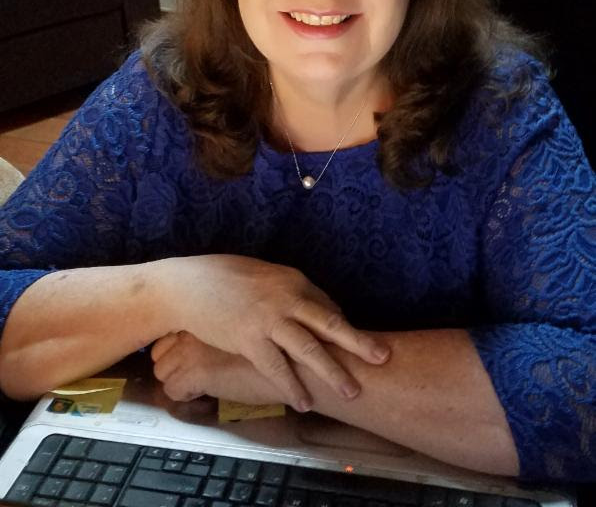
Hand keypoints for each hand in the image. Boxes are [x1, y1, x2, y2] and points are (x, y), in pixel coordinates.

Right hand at [162, 254, 389, 411]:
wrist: (187, 284)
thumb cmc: (222, 278)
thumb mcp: (262, 276)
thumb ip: (286, 291)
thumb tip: (306, 306)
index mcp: (292, 280)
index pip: (326, 307)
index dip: (342, 329)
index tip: (356, 345)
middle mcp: (287, 298)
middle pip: (330, 324)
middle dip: (359, 343)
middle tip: (382, 358)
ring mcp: (269, 319)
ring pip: (309, 349)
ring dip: (332, 372)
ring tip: (352, 391)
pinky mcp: (249, 339)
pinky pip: (277, 368)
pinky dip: (292, 386)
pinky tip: (304, 402)